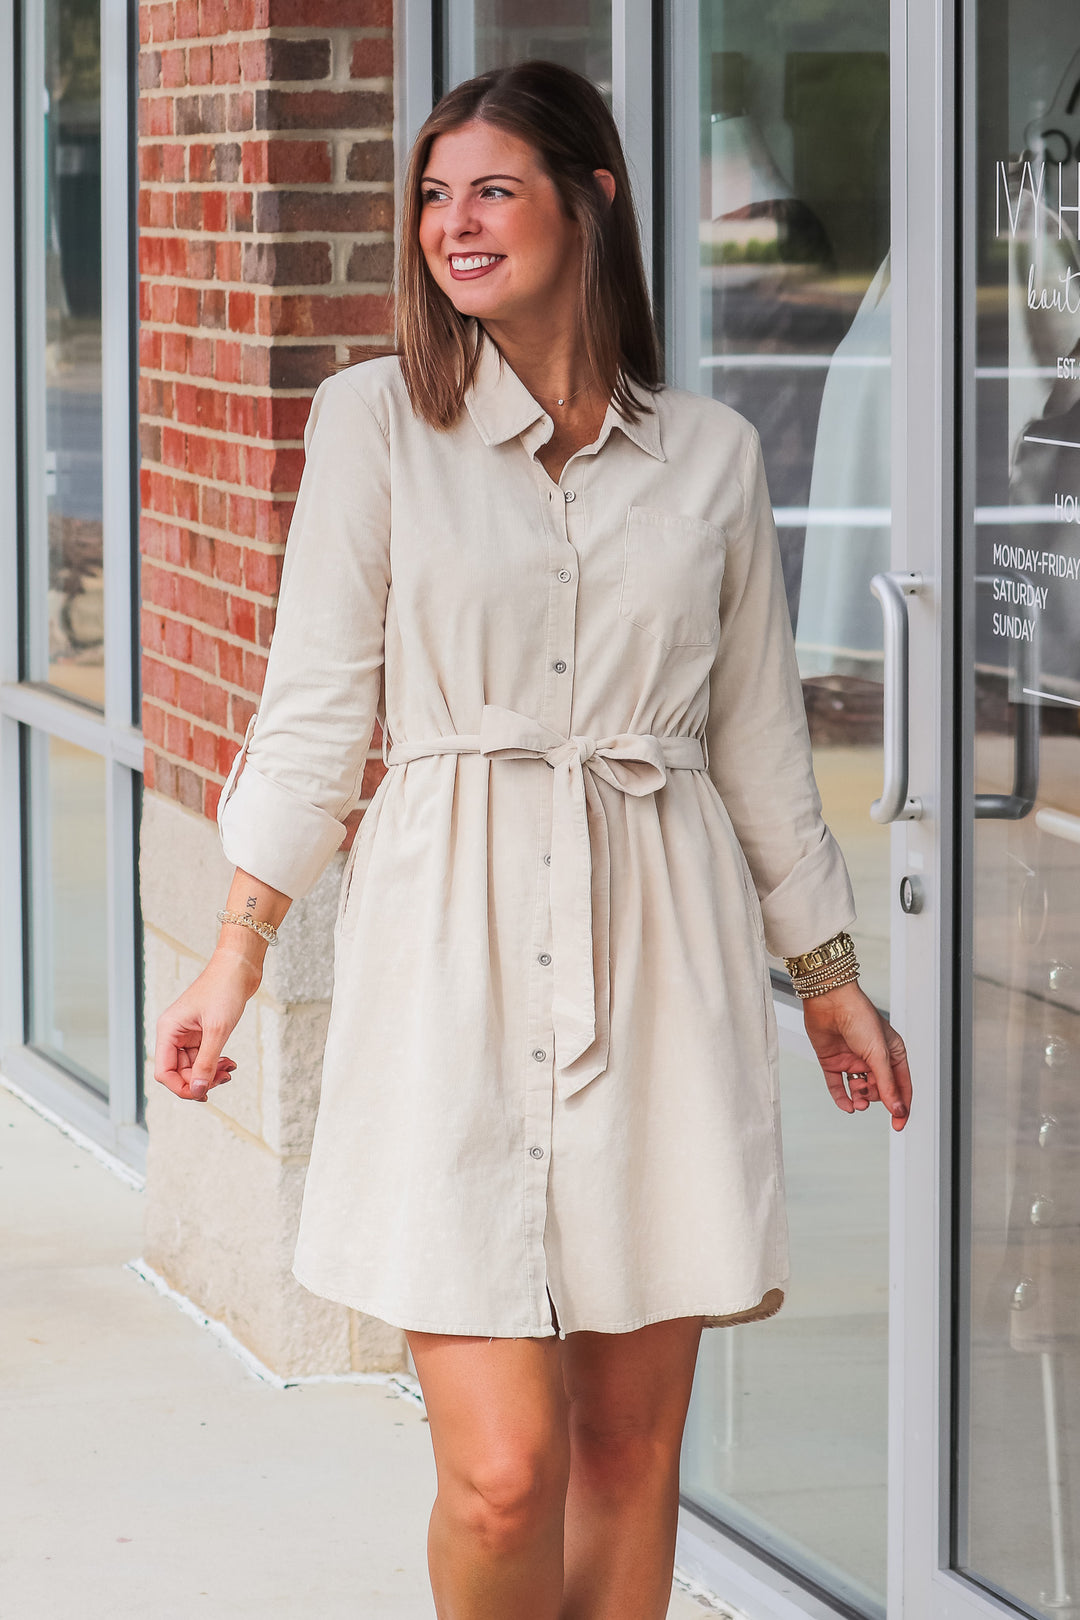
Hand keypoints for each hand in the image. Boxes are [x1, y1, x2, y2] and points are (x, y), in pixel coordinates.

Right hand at [153, 949, 260, 1103]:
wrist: (239, 967)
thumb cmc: (225, 989)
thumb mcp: (217, 1030)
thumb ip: (207, 1063)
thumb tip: (198, 1090)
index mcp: (168, 1030)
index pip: (164, 1072)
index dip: (181, 1088)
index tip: (203, 1093)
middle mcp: (174, 1033)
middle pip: (179, 1072)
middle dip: (200, 1080)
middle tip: (224, 1079)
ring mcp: (188, 1033)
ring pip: (192, 1067)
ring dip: (210, 1073)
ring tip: (229, 1069)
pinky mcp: (202, 1032)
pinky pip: (203, 1057)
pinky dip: (216, 1063)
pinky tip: (230, 1063)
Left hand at [801, 981, 910, 1130]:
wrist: (829, 1001)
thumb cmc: (859, 1016)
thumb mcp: (879, 1054)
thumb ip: (887, 1084)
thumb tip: (896, 1109)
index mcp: (892, 1053)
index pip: (901, 1086)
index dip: (901, 1106)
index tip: (898, 1124)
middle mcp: (873, 1058)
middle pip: (879, 1090)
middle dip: (875, 1097)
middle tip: (868, 1095)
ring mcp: (852, 1060)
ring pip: (859, 1090)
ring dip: (860, 1099)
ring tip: (857, 1099)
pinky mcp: (833, 1061)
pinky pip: (838, 1086)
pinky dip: (842, 1098)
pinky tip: (847, 1105)